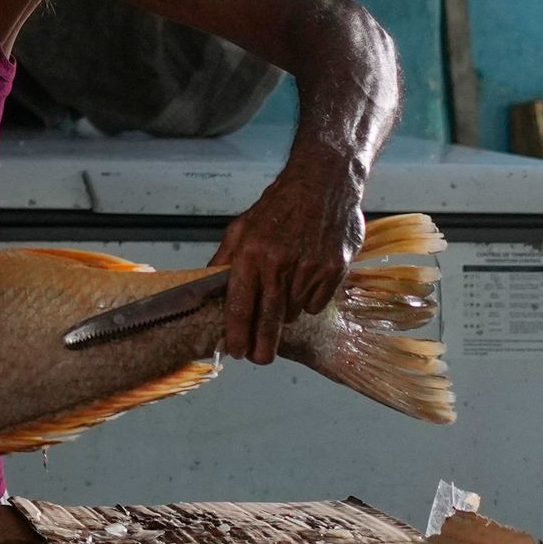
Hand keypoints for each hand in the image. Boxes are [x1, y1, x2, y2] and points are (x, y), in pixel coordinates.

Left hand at [211, 171, 365, 361]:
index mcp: (252, 254)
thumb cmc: (278, 206)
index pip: (241, 303)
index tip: (235, 351)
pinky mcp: (335, 270)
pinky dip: (309, 300)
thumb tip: (207, 283)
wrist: (323, 184)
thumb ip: (225, 258)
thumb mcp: (241, 227)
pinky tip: (305, 280)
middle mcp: (280, 264)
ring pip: (294, 311)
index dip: (237, 332)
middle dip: (263, 344)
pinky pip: (316, 302)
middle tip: (258, 359)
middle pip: (269, 318)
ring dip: (286, 312)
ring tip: (284, 292)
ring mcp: (310, 268)